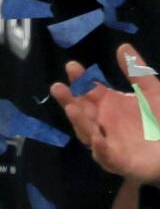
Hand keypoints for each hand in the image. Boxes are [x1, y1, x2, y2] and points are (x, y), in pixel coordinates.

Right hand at [50, 45, 159, 182]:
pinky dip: (101, 149)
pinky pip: (107, 157)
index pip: (88, 91)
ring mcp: (109, 143)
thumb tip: (122, 46)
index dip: (80, 79)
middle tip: (57, 87)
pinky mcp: (120, 162)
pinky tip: (98, 138)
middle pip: (81, 111)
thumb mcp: (152, 91)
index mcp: (108, 106)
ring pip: (88, 134)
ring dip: (79, 122)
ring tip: (71, 108)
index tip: (71, 66)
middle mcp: (103, 124)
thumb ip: (136, 71)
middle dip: (68, 100)